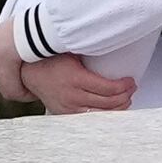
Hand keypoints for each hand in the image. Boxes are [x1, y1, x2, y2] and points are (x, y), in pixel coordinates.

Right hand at [19, 52, 137, 112]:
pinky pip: (88, 119)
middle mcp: (72, 96)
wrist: (30, 73)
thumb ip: (90, 51)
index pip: (107, 88)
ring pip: (100, 114)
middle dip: (124, 97)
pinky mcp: (65, 114)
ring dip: (117, 109)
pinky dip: (103, 115)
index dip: (124, 87)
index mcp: (75, 79)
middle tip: (131, 89)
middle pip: (107, 103)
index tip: (131, 81)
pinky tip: (111, 110)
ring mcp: (68, 108)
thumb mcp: (71, 52)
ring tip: (126, 100)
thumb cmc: (51, 60)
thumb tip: (112, 42)